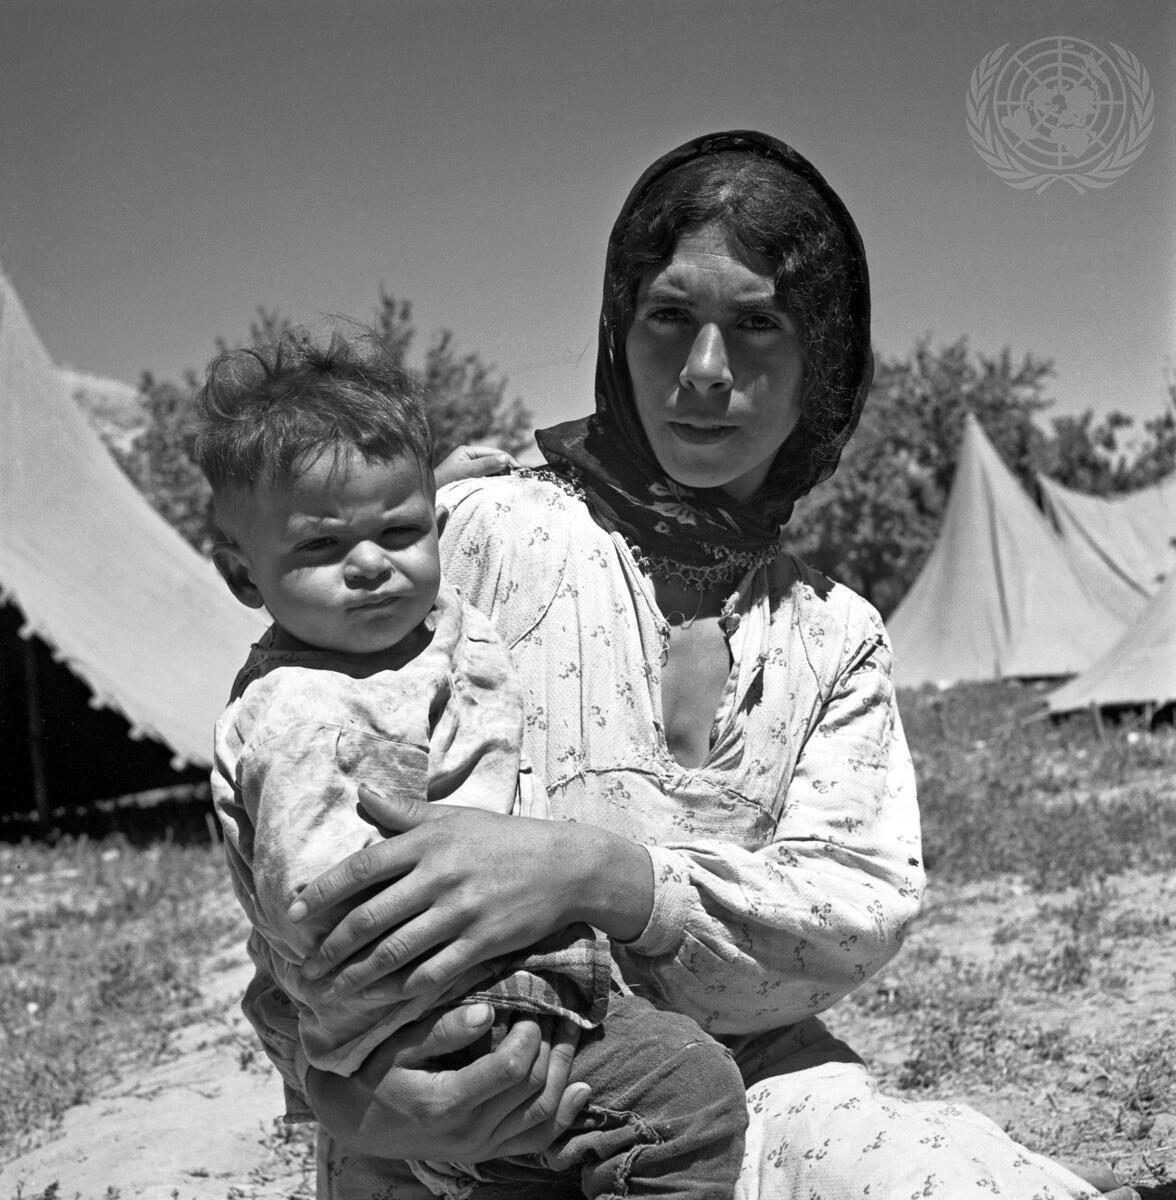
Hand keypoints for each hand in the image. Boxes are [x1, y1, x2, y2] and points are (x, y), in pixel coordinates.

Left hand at [289, 785, 581, 999]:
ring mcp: (460, 912)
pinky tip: (381, 1000)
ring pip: (394, 952)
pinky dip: (401, 990)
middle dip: (330, 948)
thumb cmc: (504, 839)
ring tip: (331, 992)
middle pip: (369, 918)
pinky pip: (432, 972)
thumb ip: (406, 811)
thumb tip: (361, 792)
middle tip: (305, 970)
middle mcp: (439, 876)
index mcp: (428, 842)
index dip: (322, 892)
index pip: (361, 867)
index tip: (292, 913)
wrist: (566, 865)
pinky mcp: (482, 942)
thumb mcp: (456, 818)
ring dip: (355, 977)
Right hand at [308, 1002, 590, 1160]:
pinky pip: (536, 1139)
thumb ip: (443, 1030)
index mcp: (447, 1103)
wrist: (358, 1122)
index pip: (510, 1069)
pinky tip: (580, 1088)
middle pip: (532, 1088)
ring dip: (564, 1070)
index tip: (530, 1005)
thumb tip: (489, 1012)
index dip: (529, 1034)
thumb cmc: (377, 1073)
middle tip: (557, 1009)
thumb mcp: (400, 1045)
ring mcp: (481, 1148)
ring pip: (542, 1113)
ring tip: (572, 1032)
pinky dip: (564, 1115)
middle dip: (552, 1044)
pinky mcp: (487, 1152)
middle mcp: (469, 1133)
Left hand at [435, 444, 519, 488]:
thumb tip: (504, 458)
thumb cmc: (443, 484)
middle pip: (495, 462)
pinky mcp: (471, 483)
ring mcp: (471, 472)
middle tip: (519, 481)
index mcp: (468, 452)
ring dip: (502, 479)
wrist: (429, 500)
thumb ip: (484, 465)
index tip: (519, 472)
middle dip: (507, 470)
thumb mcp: (465, 472)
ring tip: (513, 487)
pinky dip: (496, 486)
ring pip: (492, 473)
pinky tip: (502, 492)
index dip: (508, 460)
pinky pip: (488, 482)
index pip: (494, 453)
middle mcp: (470, 459)